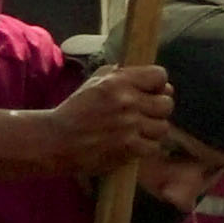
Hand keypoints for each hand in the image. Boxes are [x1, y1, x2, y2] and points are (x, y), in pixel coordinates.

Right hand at [40, 60, 175, 177]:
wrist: (56, 140)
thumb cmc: (74, 111)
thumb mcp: (93, 83)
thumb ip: (119, 75)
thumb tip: (144, 75)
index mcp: (119, 81)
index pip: (160, 76)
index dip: (157, 85)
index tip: (150, 92)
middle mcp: (127, 101)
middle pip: (166, 103)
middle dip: (157, 109)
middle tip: (146, 115)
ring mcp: (129, 126)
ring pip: (163, 127)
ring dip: (152, 130)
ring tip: (139, 131)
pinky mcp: (128, 147)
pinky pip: (154, 146)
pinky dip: (146, 147)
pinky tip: (135, 145)